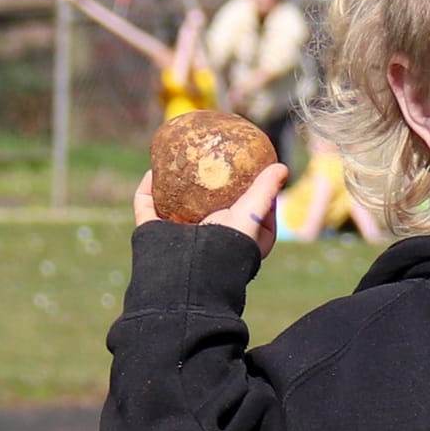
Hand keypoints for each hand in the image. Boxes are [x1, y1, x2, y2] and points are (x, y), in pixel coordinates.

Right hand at [132, 162, 287, 253]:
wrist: (193, 273)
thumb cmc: (230, 246)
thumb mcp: (254, 214)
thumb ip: (266, 190)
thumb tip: (282, 168)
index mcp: (238, 241)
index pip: (248, 212)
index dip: (249, 191)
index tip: (249, 169)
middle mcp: (210, 240)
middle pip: (209, 206)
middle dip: (207, 184)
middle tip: (210, 158)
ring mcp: (180, 237)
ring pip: (175, 206)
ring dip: (175, 185)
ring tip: (178, 160)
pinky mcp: (155, 235)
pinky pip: (148, 207)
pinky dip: (148, 190)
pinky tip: (153, 171)